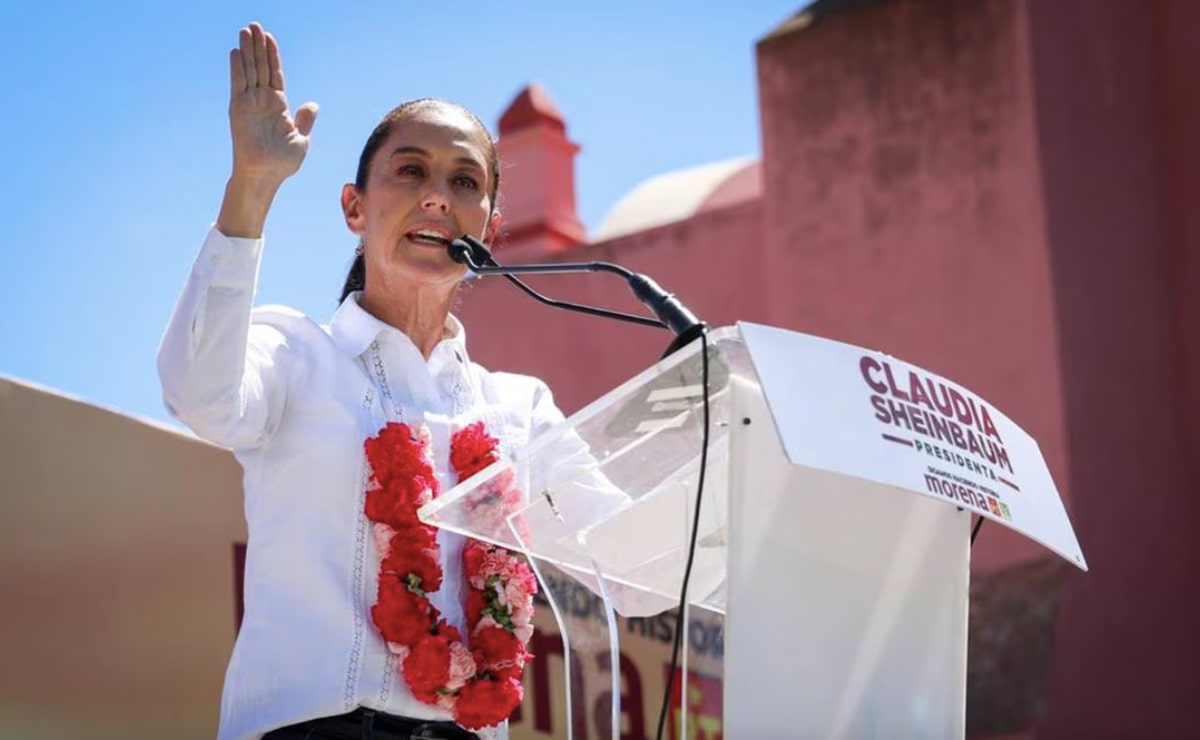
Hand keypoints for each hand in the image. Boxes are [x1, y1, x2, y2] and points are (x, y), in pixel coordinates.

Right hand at [228, 22, 317, 183]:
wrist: (267, 175)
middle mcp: (262, 101)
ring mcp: (249, 103)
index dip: (272, 55)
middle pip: (260, 67)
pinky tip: (236, 51)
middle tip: (254, 24)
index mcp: (278, 106)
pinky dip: (238, 68)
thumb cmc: (283, 163)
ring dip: (247, 50)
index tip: (269, 37)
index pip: (275, 74)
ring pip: (249, 71)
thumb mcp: (300, 139)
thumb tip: (313, 104)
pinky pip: (238, 84)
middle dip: (258, 46)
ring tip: (245, 30)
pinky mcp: (238, 109)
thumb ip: (305, 120)